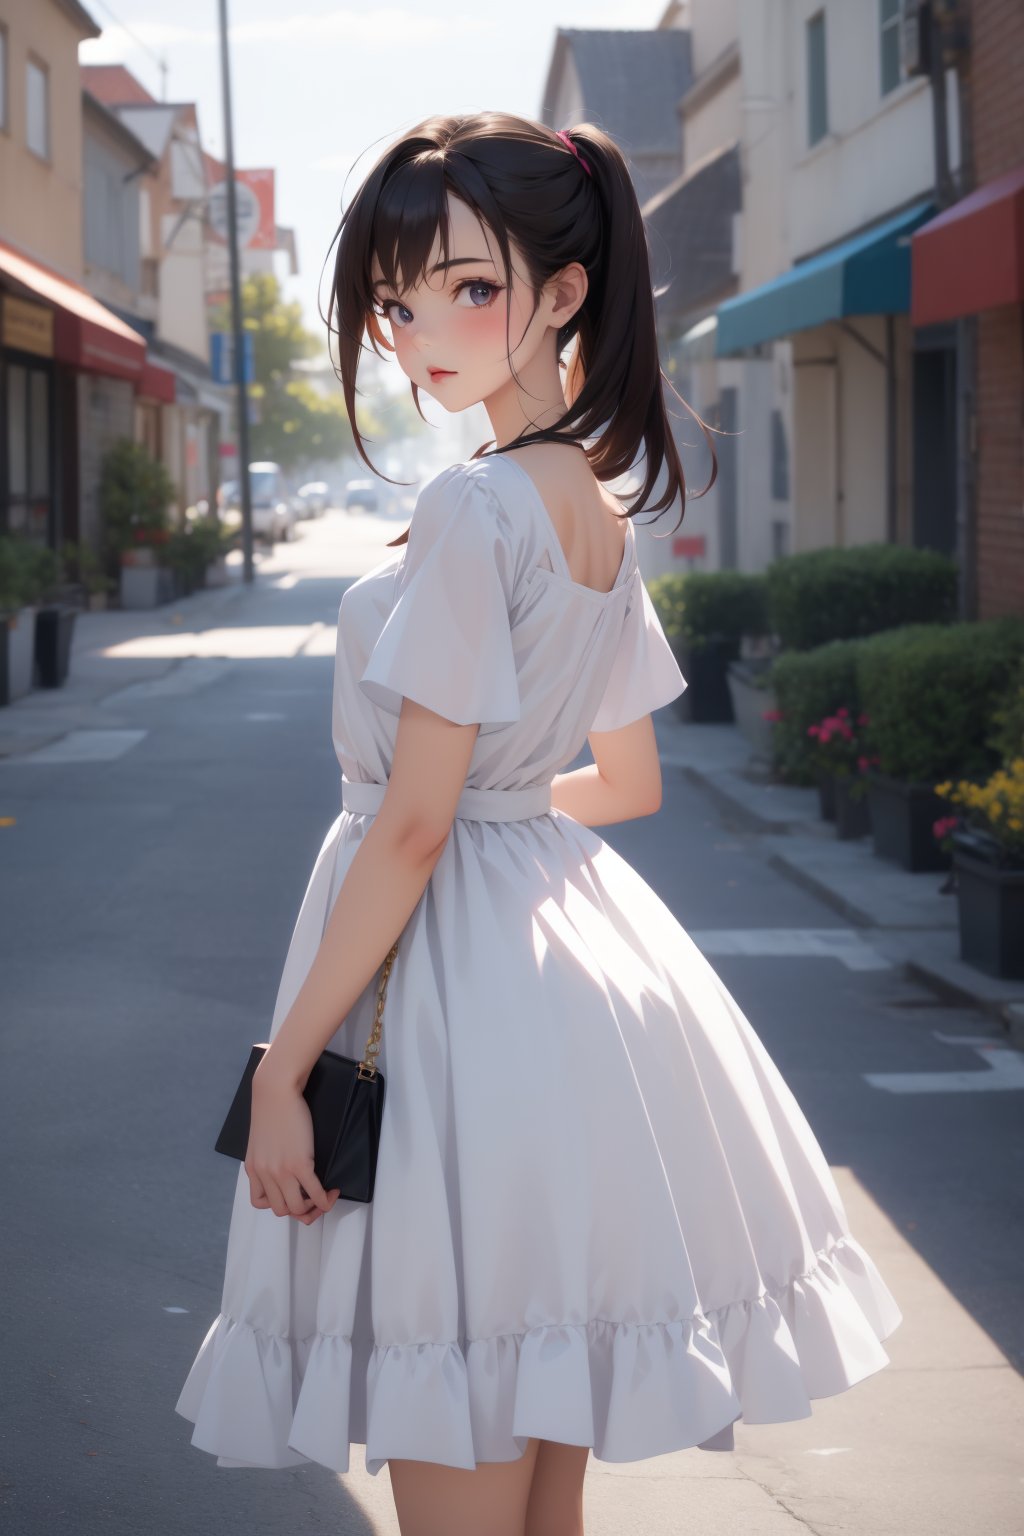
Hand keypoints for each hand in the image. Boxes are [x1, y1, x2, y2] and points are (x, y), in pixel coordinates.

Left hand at [245, 1062, 340, 1224]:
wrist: (276, 1091)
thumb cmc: (272, 1109)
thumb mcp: (261, 1140)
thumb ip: (268, 1158)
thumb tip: (284, 1168)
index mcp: (253, 1169)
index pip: (261, 1203)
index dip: (279, 1204)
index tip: (293, 1195)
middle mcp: (265, 1174)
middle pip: (281, 1210)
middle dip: (299, 1211)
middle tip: (313, 1200)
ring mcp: (281, 1171)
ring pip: (297, 1208)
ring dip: (313, 1208)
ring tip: (324, 1196)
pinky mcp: (299, 1163)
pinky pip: (315, 1193)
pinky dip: (325, 1199)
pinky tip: (332, 1193)